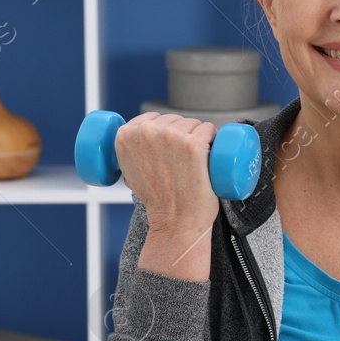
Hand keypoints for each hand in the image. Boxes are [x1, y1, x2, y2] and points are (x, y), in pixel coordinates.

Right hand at [115, 112, 220, 236]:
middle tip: (182, 162)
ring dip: (199, 137)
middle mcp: (146, 131)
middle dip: (182, 134)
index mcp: (125, 134)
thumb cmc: (157, 199)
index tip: (168, 150)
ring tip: (195, 162)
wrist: (175, 222)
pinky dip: (213, 138)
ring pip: (193, 124)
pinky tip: (211, 152)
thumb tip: (137, 138)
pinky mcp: (193, 144)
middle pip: (174, 120)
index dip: (164, 131)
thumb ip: (130, 151)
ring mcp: (170, 136)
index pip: (153, 118)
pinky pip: (208, 129)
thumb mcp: (129, 171)